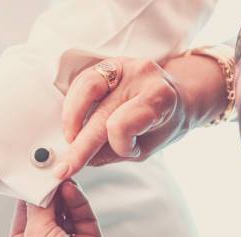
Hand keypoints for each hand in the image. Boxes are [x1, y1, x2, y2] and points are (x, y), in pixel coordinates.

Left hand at [7, 180, 101, 236]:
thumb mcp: (34, 234)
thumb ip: (38, 206)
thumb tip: (38, 186)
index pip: (23, 216)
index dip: (28, 195)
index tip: (32, 174)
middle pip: (46, 213)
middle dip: (49, 193)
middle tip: (50, 172)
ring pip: (66, 214)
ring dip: (64, 196)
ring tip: (63, 177)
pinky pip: (83, 218)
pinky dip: (78, 204)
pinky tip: (72, 189)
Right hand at [54, 55, 226, 178]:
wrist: (176, 99)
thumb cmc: (163, 126)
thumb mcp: (147, 148)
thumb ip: (115, 153)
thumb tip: (81, 158)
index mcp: (160, 97)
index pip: (123, 125)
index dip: (118, 145)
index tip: (123, 153)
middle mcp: (141, 75)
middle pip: (100, 113)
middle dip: (79, 145)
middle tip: (64, 167)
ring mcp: (123, 65)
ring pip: (84, 89)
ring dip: (71, 119)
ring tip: (71, 139)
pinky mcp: (107, 64)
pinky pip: (80, 83)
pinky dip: (73, 106)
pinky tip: (75, 122)